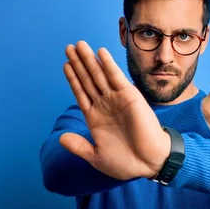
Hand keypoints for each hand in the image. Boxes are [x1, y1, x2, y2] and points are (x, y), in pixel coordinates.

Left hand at [60, 41, 170, 179]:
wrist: (149, 163)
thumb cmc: (126, 162)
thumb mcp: (97, 156)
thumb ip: (79, 146)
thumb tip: (61, 138)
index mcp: (95, 118)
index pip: (81, 93)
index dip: (73, 78)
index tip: (65, 64)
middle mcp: (105, 105)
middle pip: (88, 80)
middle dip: (78, 63)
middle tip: (69, 47)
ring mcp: (117, 99)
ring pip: (99, 75)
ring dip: (89, 60)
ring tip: (78, 45)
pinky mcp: (130, 97)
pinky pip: (116, 78)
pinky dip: (108, 65)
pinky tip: (99, 53)